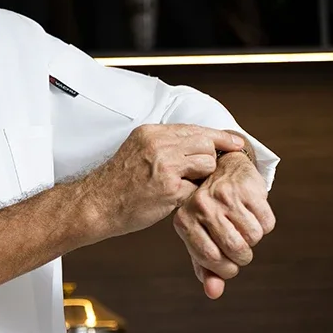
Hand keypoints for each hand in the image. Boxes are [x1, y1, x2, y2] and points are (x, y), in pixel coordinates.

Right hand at [84, 124, 245, 238]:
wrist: (97, 204)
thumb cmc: (116, 182)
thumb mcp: (137, 149)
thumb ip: (164, 143)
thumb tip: (195, 143)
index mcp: (151, 133)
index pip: (195, 129)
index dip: (219, 137)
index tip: (235, 142)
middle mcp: (159, 145)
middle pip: (206, 144)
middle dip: (208, 159)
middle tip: (199, 172)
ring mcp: (165, 166)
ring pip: (206, 164)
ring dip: (201, 178)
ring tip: (182, 185)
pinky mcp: (169, 189)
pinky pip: (197, 189)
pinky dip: (191, 196)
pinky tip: (175, 198)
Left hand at [173, 150, 275, 298]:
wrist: (220, 169)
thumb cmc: (209, 211)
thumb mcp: (200, 238)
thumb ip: (206, 268)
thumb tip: (213, 293)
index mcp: (183, 221)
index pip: (211, 260)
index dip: (226, 268)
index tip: (228, 263)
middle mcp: (201, 207)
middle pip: (236, 250)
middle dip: (243, 256)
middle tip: (240, 247)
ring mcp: (224, 196)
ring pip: (253, 237)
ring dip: (254, 239)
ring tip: (243, 226)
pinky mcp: (246, 188)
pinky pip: (267, 222)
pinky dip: (265, 223)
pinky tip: (252, 212)